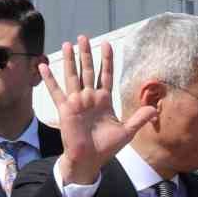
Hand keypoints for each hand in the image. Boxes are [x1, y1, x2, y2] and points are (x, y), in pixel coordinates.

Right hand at [44, 36, 157, 185]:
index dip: (107, 60)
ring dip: (71, 60)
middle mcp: (90, 97)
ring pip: (73, 76)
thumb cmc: (106, 147)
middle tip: (84, 37)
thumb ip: (138, 119)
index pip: (106, 75)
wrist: (89, 160)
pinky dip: (49, 79)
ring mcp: (77, 102)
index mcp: (104, 100)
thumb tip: (155, 110)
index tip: (108, 44)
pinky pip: (56, 91)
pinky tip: (43, 66)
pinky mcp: (65, 109)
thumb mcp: (126, 132)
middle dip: (87, 54)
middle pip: (88, 70)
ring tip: (68, 43)